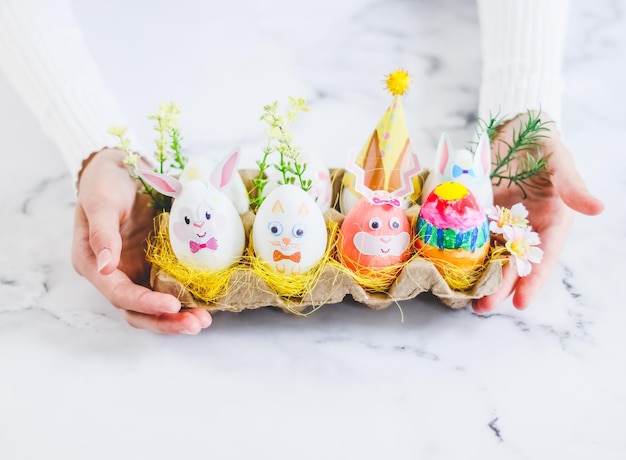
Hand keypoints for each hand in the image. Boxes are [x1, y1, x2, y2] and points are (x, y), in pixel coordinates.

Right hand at [72, 148, 212, 333]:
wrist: (120, 168)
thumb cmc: (105, 183)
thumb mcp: (101, 202)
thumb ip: (102, 235)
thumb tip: (104, 268)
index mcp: (94, 265)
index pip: (120, 294)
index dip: (146, 303)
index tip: (173, 305)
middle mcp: (115, 275)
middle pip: (138, 310)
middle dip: (166, 322)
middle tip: (196, 324)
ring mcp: (136, 271)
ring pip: (155, 306)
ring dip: (178, 317)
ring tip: (204, 321)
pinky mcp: (154, 264)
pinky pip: (170, 288)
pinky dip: (187, 299)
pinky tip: (206, 303)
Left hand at [473, 113, 603, 312]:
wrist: (514, 128)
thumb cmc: (543, 144)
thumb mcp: (560, 162)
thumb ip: (573, 186)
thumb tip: (598, 208)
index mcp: (550, 223)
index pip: (543, 257)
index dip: (534, 281)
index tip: (522, 303)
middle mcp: (524, 229)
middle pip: (512, 264)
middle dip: (499, 287)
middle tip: (482, 308)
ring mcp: (498, 223)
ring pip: (489, 256)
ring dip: (478, 278)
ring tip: (465, 300)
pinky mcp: (477, 214)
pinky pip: (469, 237)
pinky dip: (461, 253)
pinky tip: (449, 269)